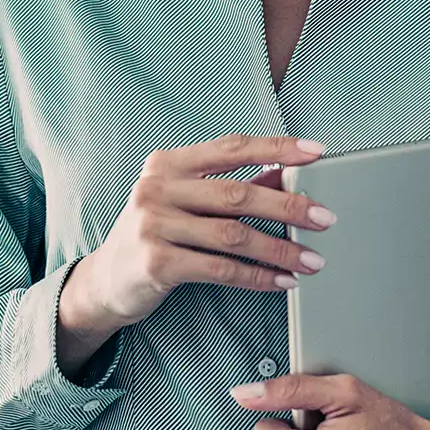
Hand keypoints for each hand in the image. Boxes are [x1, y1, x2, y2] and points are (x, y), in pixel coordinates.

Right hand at [63, 134, 336, 336]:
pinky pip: (221, 269)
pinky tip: (282, 281)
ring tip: (312, 260)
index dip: (277, 148)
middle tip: (325, 218)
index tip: (316, 152)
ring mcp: (153, 226)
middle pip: (237, 194)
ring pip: (234, 236)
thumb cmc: (154, 235)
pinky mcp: (157, 263)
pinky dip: (258, 276)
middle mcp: (156, 189)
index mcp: (166, 164)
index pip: (231, 147)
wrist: (104, 281)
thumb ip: (228, 188)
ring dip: (280, 249)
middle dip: (288, 206)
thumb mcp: (184, 202)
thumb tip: (286, 178)